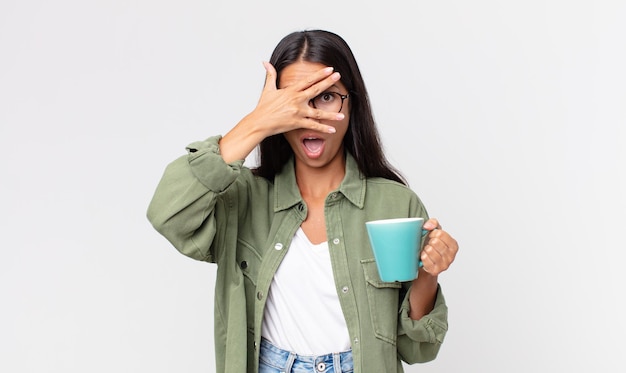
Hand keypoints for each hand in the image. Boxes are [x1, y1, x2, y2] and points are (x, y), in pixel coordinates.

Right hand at [219, 62, 344, 162]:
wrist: (259, 122)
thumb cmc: (263, 107)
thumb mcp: (268, 89)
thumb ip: (270, 75)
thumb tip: (265, 62)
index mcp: (290, 91)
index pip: (308, 80)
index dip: (320, 74)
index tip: (330, 69)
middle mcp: (296, 100)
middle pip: (315, 90)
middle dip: (328, 82)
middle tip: (338, 76)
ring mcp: (298, 112)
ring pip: (318, 113)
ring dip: (331, 115)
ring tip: (342, 115)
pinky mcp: (297, 123)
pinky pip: (312, 126)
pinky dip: (323, 129)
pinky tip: (332, 130)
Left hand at [420, 218, 457, 275]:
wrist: (425, 262)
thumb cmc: (431, 246)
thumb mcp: (434, 232)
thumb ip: (433, 223)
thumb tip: (428, 225)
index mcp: (453, 245)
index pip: (440, 234)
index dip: (433, 233)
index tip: (431, 236)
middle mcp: (451, 256)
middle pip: (435, 242)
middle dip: (429, 241)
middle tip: (429, 244)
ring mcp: (444, 265)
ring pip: (430, 251)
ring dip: (425, 249)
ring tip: (426, 250)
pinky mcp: (435, 271)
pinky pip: (426, 260)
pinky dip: (423, 257)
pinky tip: (424, 256)